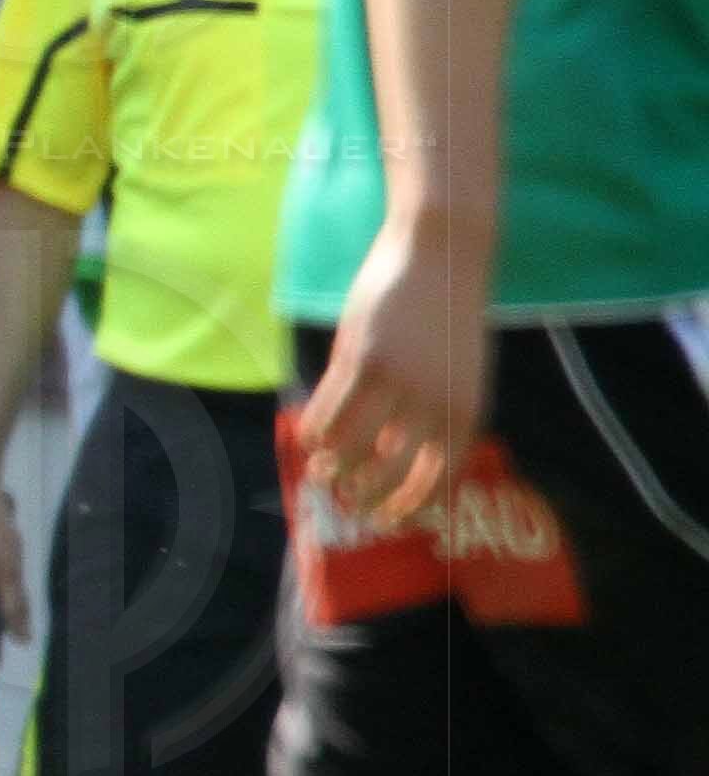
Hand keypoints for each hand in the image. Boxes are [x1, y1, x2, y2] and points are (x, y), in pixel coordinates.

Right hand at [304, 219, 495, 527]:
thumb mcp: (459, 372)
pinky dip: (315, 428)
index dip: (410, 506)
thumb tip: (396, 454)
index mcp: (466, 411)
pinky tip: (308, 433)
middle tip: (345, 502)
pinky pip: (330, 409)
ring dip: (333, 466)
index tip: (388, 519)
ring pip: (353, 446)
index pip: (439, 480)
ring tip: (320, 471)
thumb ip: (437, 412)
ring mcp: (398, 383)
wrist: (442, 256)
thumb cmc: (449, 316)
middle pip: (391, 471)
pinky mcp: (363, 359)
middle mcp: (434, 405)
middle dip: (365, 495)